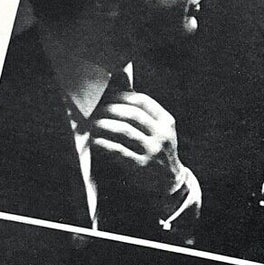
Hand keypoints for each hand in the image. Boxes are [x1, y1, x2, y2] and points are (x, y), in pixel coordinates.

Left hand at [91, 89, 190, 217]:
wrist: (170, 182)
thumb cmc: (158, 150)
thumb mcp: (159, 130)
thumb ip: (143, 111)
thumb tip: (120, 82)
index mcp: (166, 122)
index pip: (142, 101)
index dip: (120, 96)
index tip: (106, 98)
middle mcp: (161, 135)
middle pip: (131, 114)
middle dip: (109, 110)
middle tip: (95, 111)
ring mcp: (152, 152)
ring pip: (124, 131)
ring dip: (104, 125)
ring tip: (93, 124)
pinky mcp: (141, 167)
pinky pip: (118, 151)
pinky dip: (104, 144)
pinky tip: (95, 141)